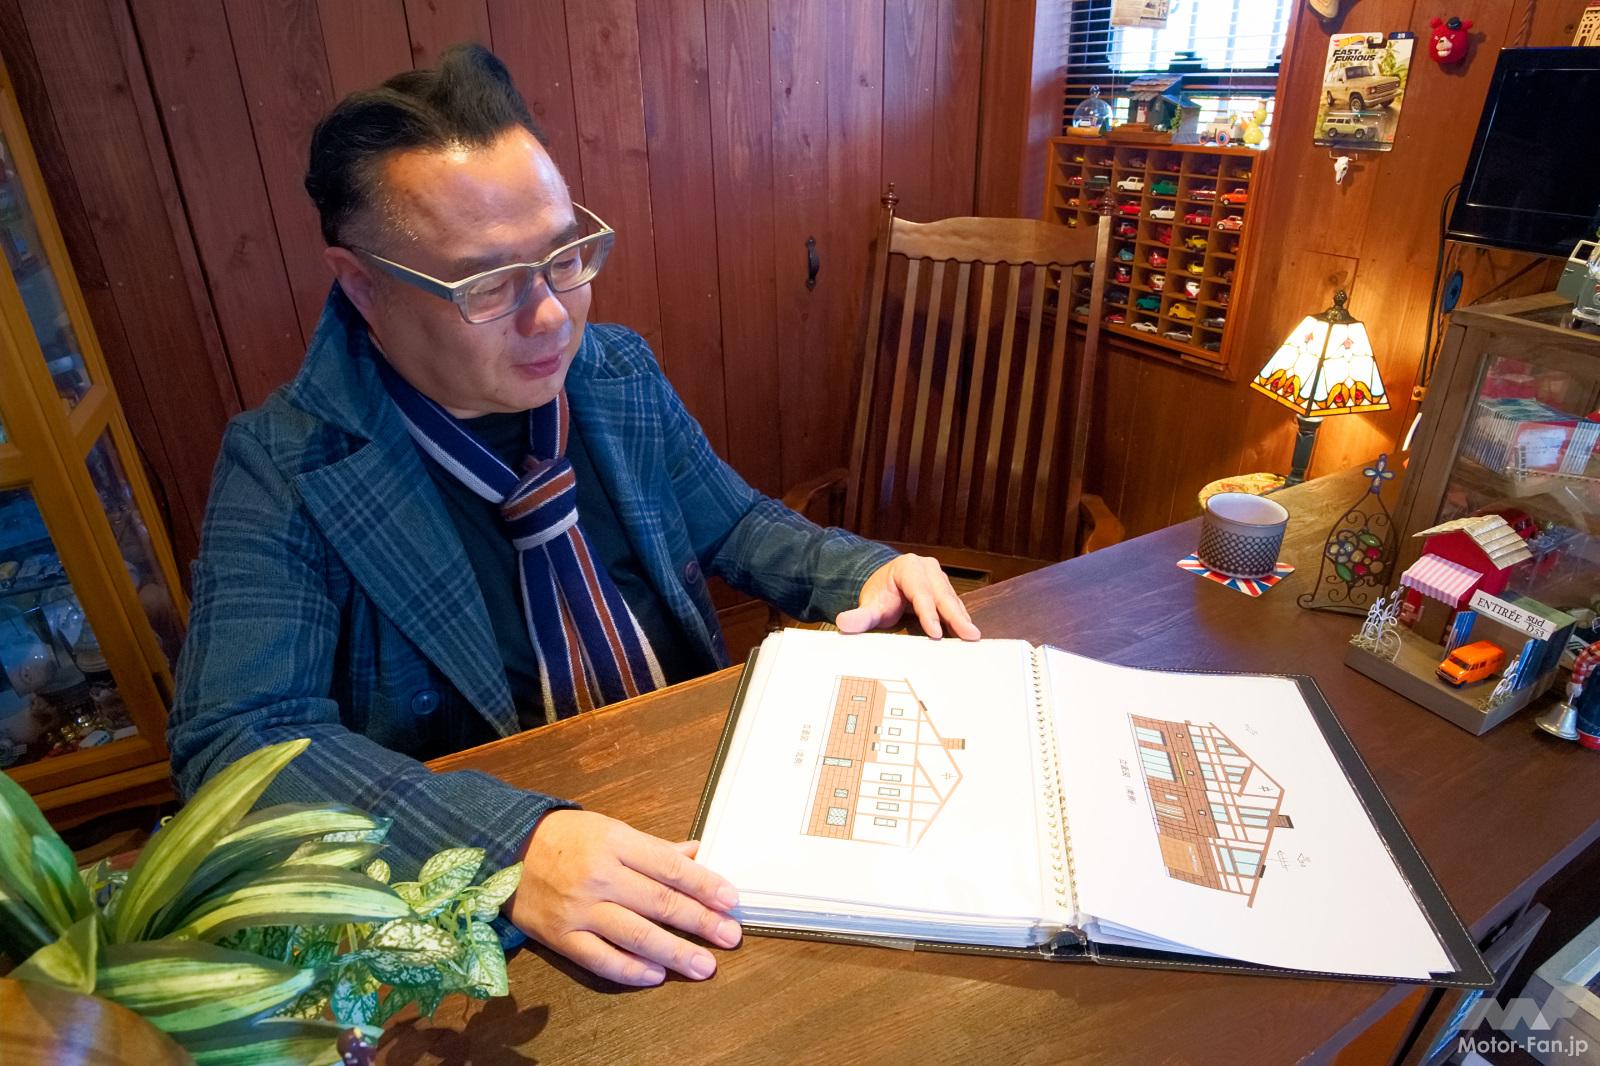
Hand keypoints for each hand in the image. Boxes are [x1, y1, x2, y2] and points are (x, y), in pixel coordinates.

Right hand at [505, 809, 741, 985]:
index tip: (730, 900)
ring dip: (675, 952)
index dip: (704, 885)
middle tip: (730, 936)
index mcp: (615, 842)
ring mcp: (579, 909)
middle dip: (700, 922)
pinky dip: (631, 970)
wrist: (505, 849)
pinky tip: (657, 974)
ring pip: (636, 935)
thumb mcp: (610, 829)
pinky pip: (601, 959)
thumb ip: (653, 848)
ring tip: (704, 966)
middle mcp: (599, 875)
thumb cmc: (565, 838)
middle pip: (659, 902)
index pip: (669, 867)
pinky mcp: (560, 936)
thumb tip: (695, 853)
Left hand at [834, 554, 980, 640]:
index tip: (935, 633)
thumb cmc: (880, 595)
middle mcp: (927, 568)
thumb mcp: (869, 606)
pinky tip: (968, 632)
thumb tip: (843, 623)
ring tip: (973, 636)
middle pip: (942, 595)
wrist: (886, 585)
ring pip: (952, 599)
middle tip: (969, 635)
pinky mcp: (946, 588)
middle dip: (955, 617)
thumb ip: (859, 616)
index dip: (928, 614)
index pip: (920, 593)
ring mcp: (939, 577)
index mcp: (907, 568)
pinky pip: (955, 604)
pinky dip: (961, 618)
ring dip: (962, 618)